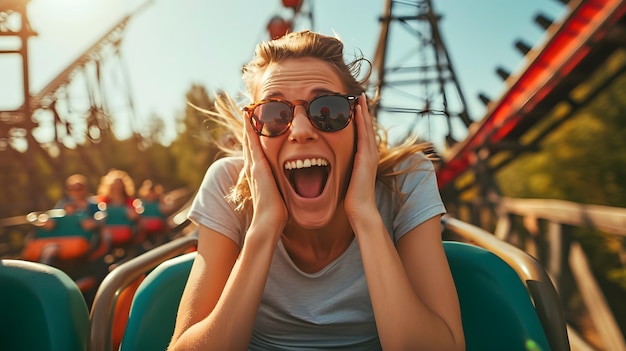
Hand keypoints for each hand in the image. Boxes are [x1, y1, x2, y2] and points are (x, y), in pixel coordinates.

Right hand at [243, 114, 287, 237]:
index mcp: (260, 176)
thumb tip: (292, 190)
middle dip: (249, 129)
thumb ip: (281, 189)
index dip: (255, 141)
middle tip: (248, 113)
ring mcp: (254, 167)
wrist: (269, 223)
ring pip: (249, 142)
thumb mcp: (280, 196)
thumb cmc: (276, 214)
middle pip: (250, 144)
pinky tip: (249, 118)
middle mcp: (254, 169)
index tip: (256, 128)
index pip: (257, 154)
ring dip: (248, 126)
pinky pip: (252, 144)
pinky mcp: (257, 167)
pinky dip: (249, 130)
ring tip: (247, 111)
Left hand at [344, 93, 379, 221]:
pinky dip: (361, 121)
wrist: (360, 209)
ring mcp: (370, 155)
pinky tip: (357, 110)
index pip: (363, 134)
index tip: (355, 107)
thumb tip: (333, 165)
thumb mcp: (347, 178)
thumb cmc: (352, 198)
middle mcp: (370, 154)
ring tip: (360, 97)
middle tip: (359, 96)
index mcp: (365, 159)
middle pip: (367, 127)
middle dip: (363, 111)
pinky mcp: (366, 158)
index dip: (360, 120)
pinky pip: (364, 134)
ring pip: (367, 128)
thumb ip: (345, 169)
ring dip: (363, 111)